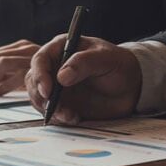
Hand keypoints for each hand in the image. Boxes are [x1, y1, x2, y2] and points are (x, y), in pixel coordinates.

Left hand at [0, 40, 39, 94]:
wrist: (74, 78)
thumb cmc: (43, 79)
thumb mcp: (19, 75)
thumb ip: (1, 76)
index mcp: (18, 48)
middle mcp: (24, 48)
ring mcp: (32, 55)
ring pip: (3, 63)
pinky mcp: (40, 67)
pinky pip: (19, 74)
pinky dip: (6, 84)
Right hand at [25, 35, 141, 124]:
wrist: (131, 88)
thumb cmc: (119, 66)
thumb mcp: (106, 59)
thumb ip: (84, 63)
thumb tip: (61, 76)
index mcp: (61, 48)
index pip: (40, 59)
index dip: (40, 75)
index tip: (47, 91)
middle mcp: (54, 66)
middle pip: (33, 80)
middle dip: (40, 96)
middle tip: (54, 108)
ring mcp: (56, 85)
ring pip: (38, 97)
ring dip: (49, 109)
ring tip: (68, 115)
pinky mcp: (61, 102)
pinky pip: (50, 111)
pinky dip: (58, 117)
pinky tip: (73, 117)